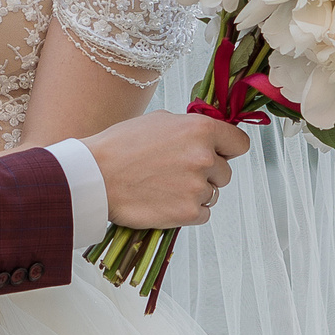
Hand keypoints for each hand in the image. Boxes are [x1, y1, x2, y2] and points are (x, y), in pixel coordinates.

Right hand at [83, 113, 245, 227]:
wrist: (95, 176)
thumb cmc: (121, 145)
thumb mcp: (159, 120)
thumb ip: (190, 128)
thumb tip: (208, 137)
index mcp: (200, 130)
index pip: (239, 144)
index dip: (227, 149)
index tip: (218, 154)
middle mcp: (204, 158)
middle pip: (225, 172)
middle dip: (207, 173)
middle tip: (177, 172)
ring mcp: (197, 187)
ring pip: (213, 194)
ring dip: (196, 193)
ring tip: (165, 187)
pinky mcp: (188, 213)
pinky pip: (203, 214)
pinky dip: (188, 211)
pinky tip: (165, 201)